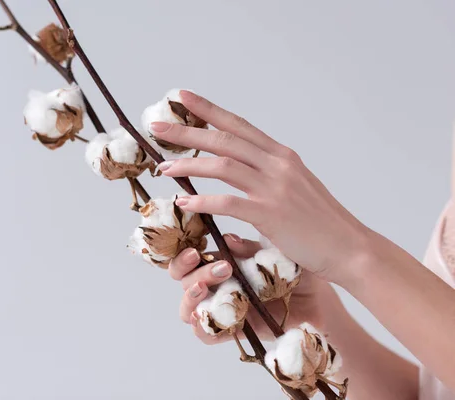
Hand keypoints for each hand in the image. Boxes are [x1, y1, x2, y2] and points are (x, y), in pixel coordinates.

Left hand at [151, 91, 371, 283]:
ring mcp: (275, 188)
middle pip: (224, 140)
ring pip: (222, 166)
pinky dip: (203, 201)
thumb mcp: (293, 189)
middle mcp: (277, 164)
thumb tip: (237, 182)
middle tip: (157, 128)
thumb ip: (266, 179)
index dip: (208, 110)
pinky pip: (228, 202)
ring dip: (189, 165)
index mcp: (281, 156)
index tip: (182, 98)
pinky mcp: (272, 214)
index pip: (238, 126)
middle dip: (187, 132)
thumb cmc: (320, 223)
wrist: (349, 248)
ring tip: (164, 168)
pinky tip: (184, 202)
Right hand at [170, 235, 328, 343]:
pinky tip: (208, 314)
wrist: (318, 301)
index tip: (196, 247)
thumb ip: (249, 249)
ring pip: (187, 306)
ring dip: (190, 295)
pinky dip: (201, 326)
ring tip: (206, 287)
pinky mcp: (232, 330)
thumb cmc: (295, 272)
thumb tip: (227, 239)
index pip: (189, 255)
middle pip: (182, 278)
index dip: (184, 251)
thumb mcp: (272, 254)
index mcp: (220, 261)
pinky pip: (206, 334)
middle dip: (186, 269)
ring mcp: (222, 308)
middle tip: (212, 264)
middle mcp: (216, 285)